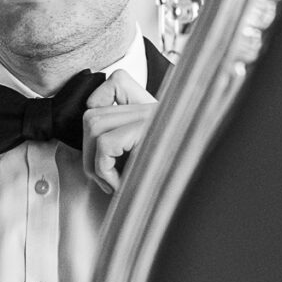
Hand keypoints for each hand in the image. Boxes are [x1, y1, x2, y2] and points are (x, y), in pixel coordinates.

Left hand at [76, 68, 156, 194]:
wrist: (194, 200)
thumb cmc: (167, 185)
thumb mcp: (144, 157)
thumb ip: (121, 134)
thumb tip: (89, 117)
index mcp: (156, 110)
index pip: (118, 81)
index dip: (99, 103)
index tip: (105, 144)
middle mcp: (157, 108)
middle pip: (94, 112)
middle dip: (87, 150)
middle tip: (104, 177)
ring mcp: (155, 118)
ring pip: (94, 125)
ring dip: (94, 163)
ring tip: (113, 182)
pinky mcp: (150, 133)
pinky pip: (105, 144)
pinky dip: (104, 171)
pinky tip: (121, 185)